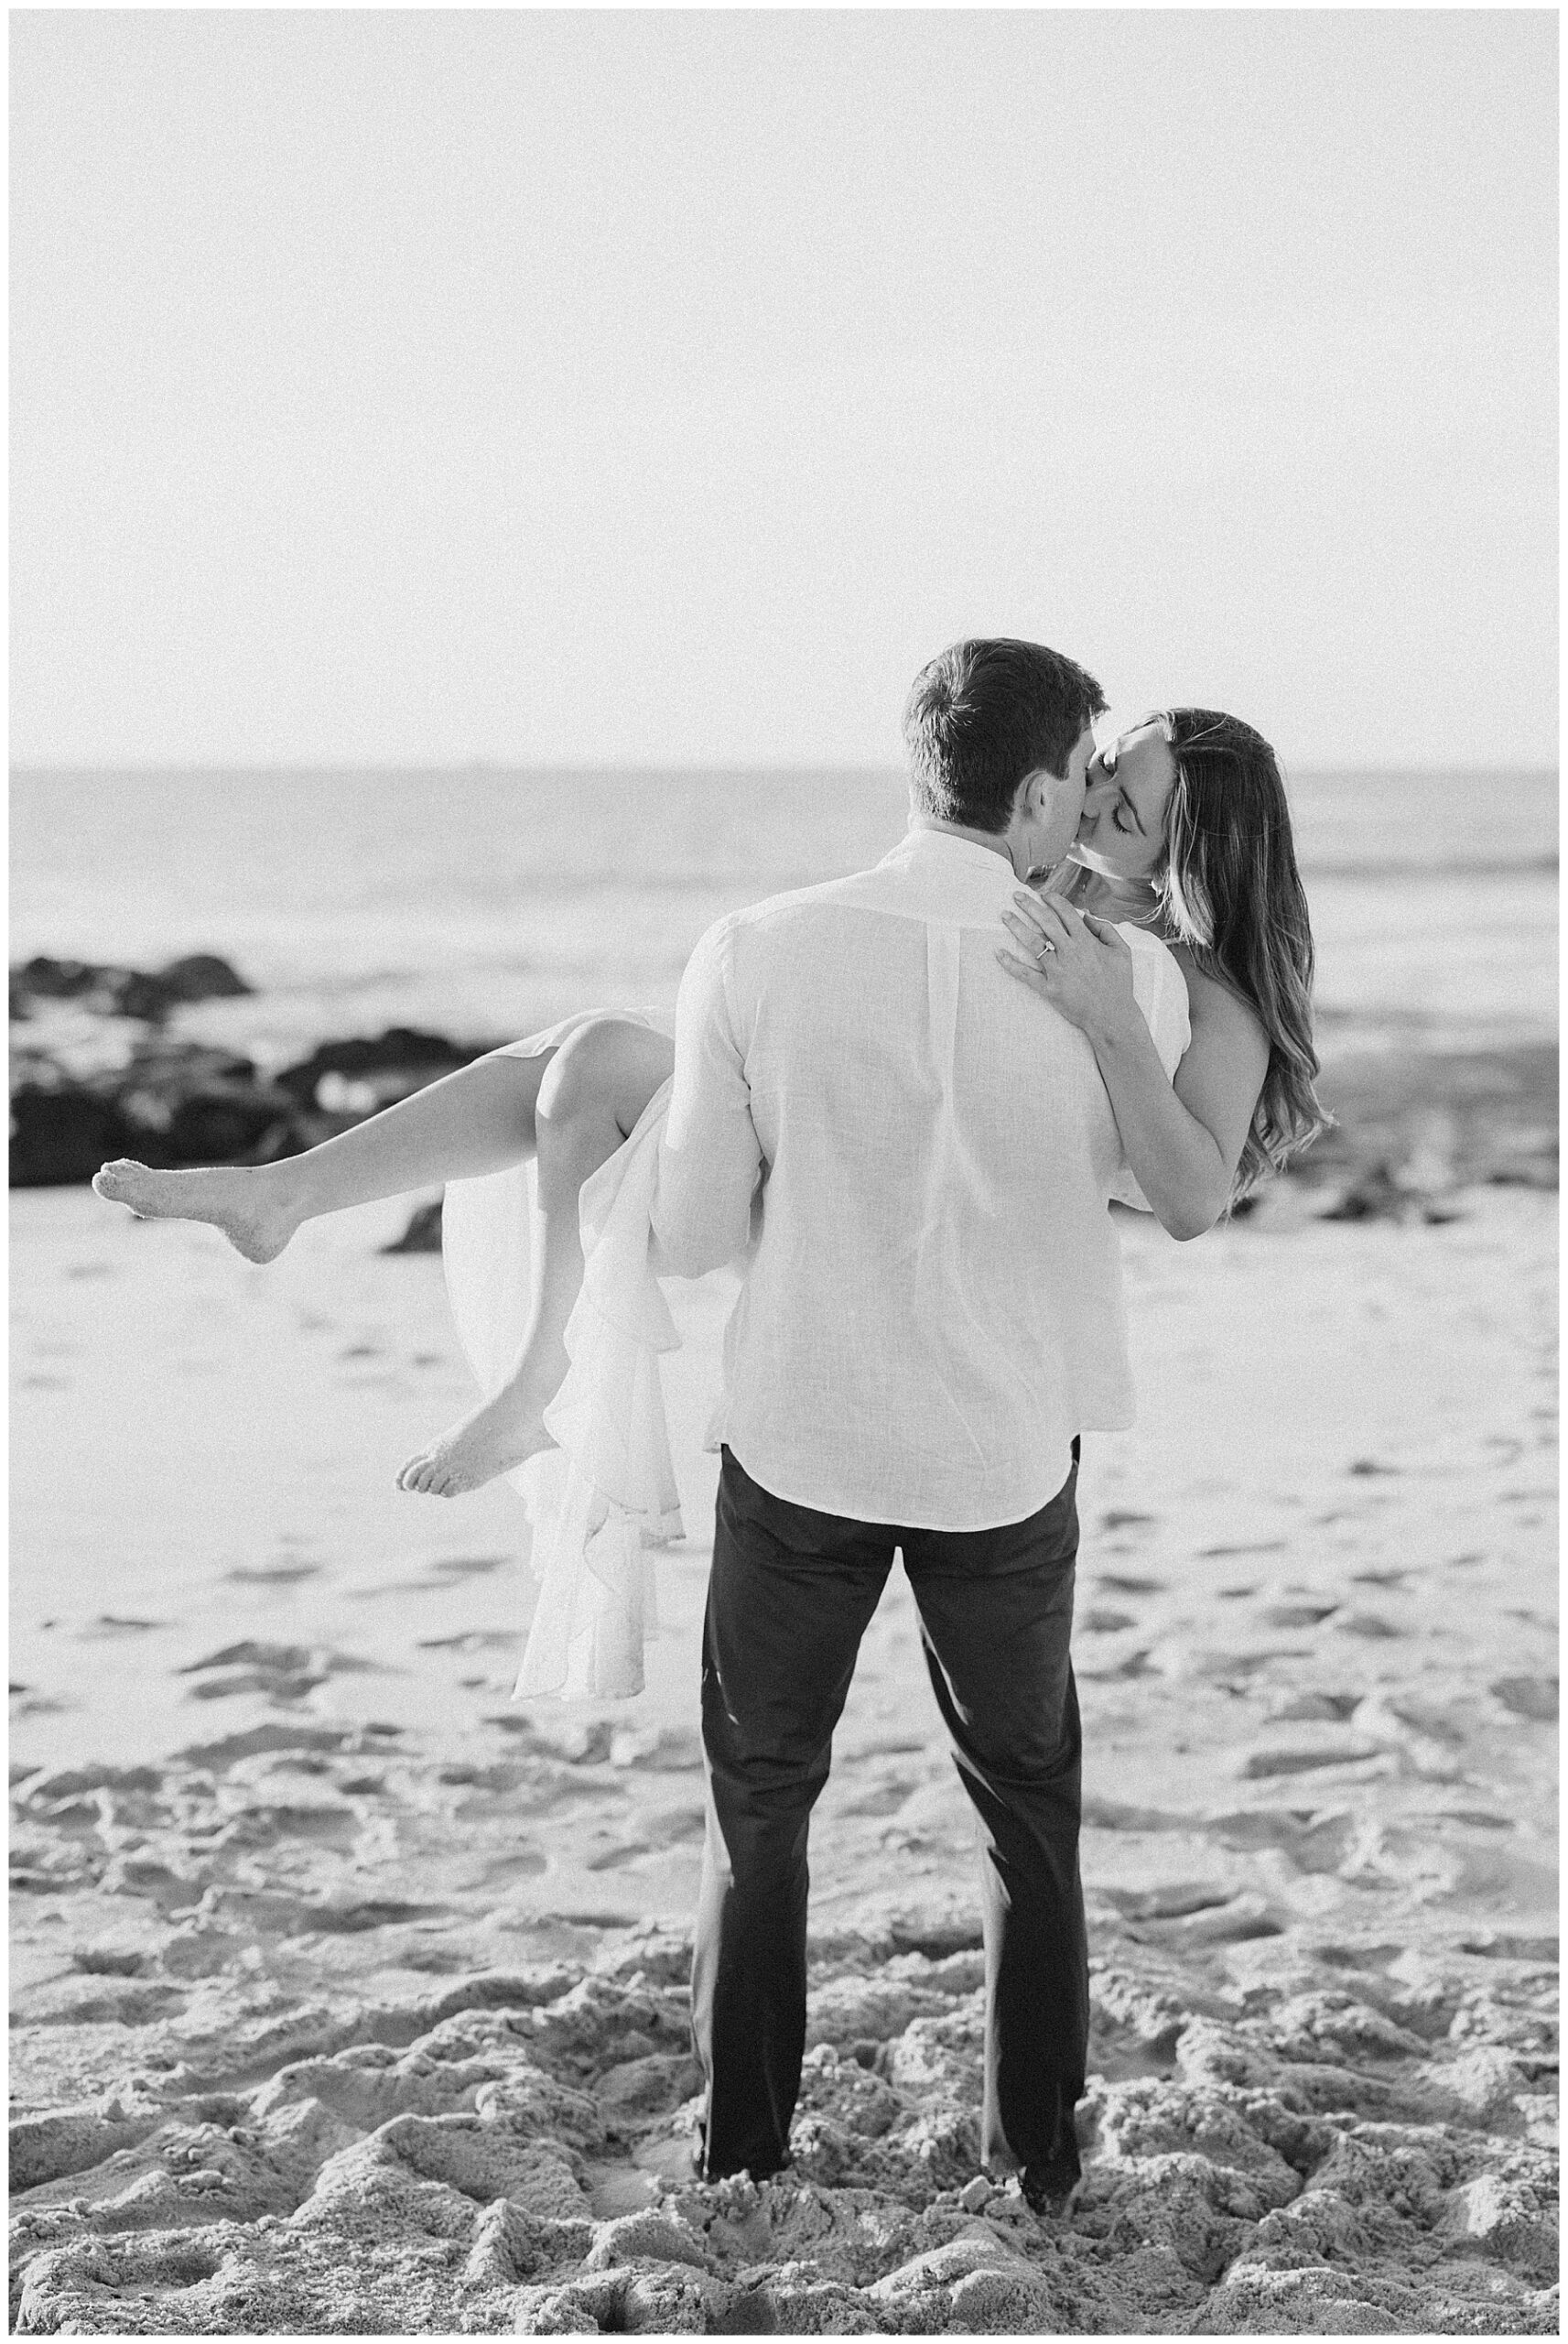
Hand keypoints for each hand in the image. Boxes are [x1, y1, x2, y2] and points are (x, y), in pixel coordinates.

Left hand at [997, 892, 1138, 1042]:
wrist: (1112, 1015)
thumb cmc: (1119, 984)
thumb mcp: (1122, 951)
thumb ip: (1106, 930)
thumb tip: (1087, 916)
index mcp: (1086, 941)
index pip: (1066, 913)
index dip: (1054, 900)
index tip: (1044, 895)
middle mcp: (1069, 952)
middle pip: (1045, 922)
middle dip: (1029, 906)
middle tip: (1016, 896)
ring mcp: (1057, 970)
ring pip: (1033, 943)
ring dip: (1017, 927)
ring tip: (1005, 915)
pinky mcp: (1049, 988)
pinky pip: (1025, 974)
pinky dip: (1011, 964)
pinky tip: (999, 953)